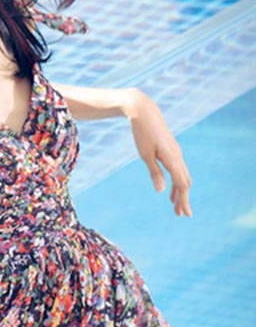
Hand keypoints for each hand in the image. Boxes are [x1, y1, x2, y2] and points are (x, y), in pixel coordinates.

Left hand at [126, 89, 192, 216]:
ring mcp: (175, 152)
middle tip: (180, 214)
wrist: (144, 112)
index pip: (181, 184)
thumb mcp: (145, 154)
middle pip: (184, 182)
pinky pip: (177, 169)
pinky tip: (168, 188)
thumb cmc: (142, 133)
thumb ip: (154, 172)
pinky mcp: (171, 150)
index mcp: (172, 158)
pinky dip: (175, 181)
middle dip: (183, 198)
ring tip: (174, 206)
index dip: (183, 199)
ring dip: (179, 191)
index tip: (184, 214)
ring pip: (182, 175)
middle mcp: (177, 156)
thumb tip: (161, 191)